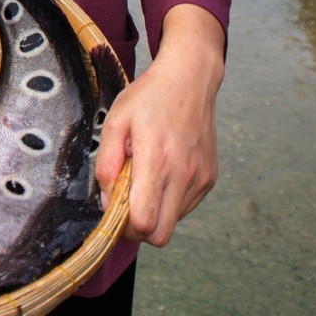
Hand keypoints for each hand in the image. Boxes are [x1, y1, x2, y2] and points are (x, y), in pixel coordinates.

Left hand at [97, 12, 222, 247]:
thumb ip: (106, 163)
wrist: (190, 79)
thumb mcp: (116, 121)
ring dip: (157, 212)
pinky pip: (186, 207)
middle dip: (139, 229)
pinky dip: (171, 200)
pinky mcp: (209, 178)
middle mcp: (182, 174)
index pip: (143, 222)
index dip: (125, 227)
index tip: (114, 210)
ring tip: (148, 178)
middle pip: (160, 235)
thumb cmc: (150, 97)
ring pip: (174, 222)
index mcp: (156, 160)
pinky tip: (165, 172)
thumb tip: (106, 200)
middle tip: (128, 205)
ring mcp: (199, 178)